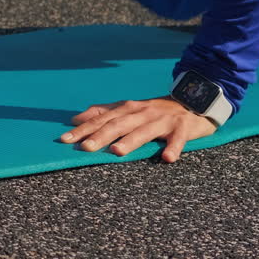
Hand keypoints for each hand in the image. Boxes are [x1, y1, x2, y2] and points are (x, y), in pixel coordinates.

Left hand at [59, 97, 216, 162]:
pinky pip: (178, 138)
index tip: (65, 139)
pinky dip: (173, 147)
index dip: (83, 128)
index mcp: (127, 109)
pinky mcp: (182, 127)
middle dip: (100, 136)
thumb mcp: (127, 108)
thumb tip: (74, 119)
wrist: (193, 101)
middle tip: (85, 147)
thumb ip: (102, 112)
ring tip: (117, 152)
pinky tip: (167, 158)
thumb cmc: (154, 110)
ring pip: (144, 131)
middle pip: (118, 124)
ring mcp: (162, 119)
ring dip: (131, 141)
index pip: (101, 119)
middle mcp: (141, 112)